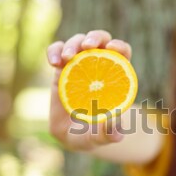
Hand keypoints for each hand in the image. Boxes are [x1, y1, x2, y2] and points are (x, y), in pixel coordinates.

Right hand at [46, 30, 132, 149]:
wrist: (74, 135)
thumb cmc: (92, 135)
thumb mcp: (100, 137)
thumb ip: (108, 134)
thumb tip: (116, 129)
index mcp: (116, 77)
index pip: (122, 52)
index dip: (119, 47)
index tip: (112, 49)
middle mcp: (99, 66)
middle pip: (101, 40)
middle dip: (95, 37)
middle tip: (87, 47)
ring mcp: (79, 64)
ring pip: (78, 41)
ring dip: (73, 44)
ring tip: (65, 58)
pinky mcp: (61, 68)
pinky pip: (57, 50)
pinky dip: (54, 50)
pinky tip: (53, 62)